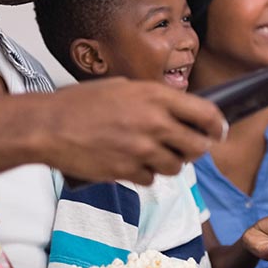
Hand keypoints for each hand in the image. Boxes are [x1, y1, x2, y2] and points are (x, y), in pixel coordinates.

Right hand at [39, 79, 225, 184]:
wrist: (49, 127)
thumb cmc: (79, 104)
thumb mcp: (123, 88)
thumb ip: (152, 100)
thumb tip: (176, 112)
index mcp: (155, 97)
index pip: (206, 114)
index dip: (217, 126)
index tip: (218, 132)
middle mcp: (154, 123)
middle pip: (197, 146)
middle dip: (197, 149)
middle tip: (189, 147)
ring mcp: (142, 150)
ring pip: (176, 167)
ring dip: (169, 163)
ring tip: (153, 153)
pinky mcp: (128, 171)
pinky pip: (150, 179)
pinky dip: (145, 173)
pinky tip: (130, 162)